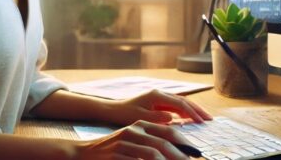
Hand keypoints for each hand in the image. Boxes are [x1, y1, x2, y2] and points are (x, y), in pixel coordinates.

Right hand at [73, 120, 194, 159]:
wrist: (83, 152)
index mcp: (141, 124)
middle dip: (180, 155)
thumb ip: (152, 142)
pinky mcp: (116, 154)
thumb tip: (176, 152)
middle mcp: (134, 130)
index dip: (184, 142)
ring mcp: (124, 142)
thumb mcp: (133, 140)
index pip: (169, 131)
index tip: (196, 153)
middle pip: (164, 143)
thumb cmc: (113, 149)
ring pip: (153, 153)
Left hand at [106, 89, 212, 125]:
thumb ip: (157, 117)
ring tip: (205, 119)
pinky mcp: (160, 102)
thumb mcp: (141, 117)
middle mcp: (161, 93)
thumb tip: (172, 117)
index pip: (179, 103)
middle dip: (198, 109)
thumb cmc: (126, 114)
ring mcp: (161, 97)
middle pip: (184, 100)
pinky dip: (186, 112)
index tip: (201, 121)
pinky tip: (192, 119)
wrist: (115, 109)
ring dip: (193, 110)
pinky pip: (176, 107)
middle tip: (210, 119)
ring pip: (182, 103)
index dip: (191, 112)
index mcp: (157, 95)